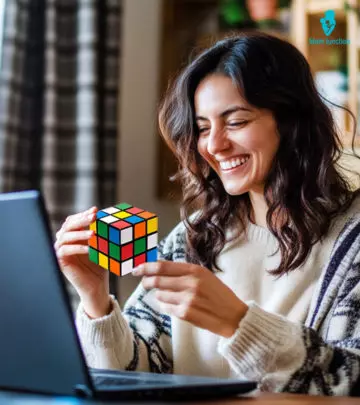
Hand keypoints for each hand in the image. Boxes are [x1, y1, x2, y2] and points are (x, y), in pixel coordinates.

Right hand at [54, 206, 110, 317]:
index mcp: (73, 235)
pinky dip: (76, 248)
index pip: (74, 220)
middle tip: (93, 216)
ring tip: (93, 233)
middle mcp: (64, 241)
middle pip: (68, 225)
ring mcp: (61, 251)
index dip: (83, 214)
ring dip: (79, 233)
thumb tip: (106, 216)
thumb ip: (101, 232)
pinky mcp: (60, 262)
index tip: (95, 210)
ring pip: (64, 236)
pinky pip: (64, 251)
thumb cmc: (100, 265)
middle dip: (81, 219)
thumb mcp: (102, 246)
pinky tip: (88, 248)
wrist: (97, 285)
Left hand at [133, 261, 247, 337]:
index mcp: (195, 270)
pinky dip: (166, 306)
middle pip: (157, 280)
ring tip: (171, 297)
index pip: (163, 266)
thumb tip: (159, 269)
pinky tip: (176, 306)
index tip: (137, 268)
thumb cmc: (218, 294)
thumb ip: (184, 272)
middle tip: (144, 283)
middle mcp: (190, 283)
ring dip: (159, 296)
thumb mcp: (205, 276)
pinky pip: (166, 308)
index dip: (146, 267)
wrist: (234, 316)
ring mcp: (188, 299)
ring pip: (159, 295)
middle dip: (146, 282)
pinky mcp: (186, 314)